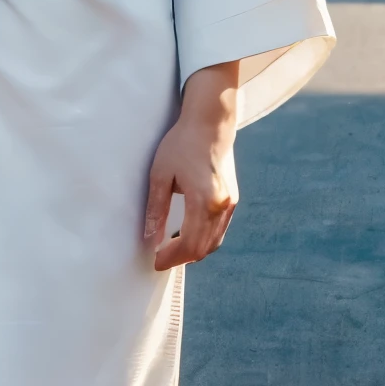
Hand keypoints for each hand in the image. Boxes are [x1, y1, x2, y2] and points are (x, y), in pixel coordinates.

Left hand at [144, 61, 239, 271]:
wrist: (210, 123)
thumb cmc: (182, 144)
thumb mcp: (160, 174)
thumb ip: (156, 209)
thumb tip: (151, 238)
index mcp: (204, 201)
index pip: (189, 244)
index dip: (172, 258)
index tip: (155, 262)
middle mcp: (222, 206)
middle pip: (203, 248)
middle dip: (181, 258)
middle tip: (161, 260)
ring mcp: (231, 203)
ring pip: (214, 242)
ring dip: (194, 251)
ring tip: (171, 250)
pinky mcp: (233, 198)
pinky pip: (220, 230)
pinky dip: (204, 239)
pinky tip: (187, 236)